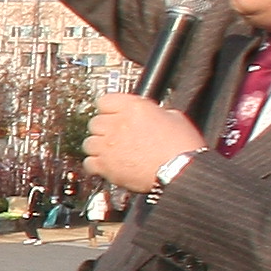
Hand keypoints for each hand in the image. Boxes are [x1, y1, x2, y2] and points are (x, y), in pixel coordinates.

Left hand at [84, 94, 203, 193]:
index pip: (105, 100)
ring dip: (97, 146)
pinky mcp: (106, 166)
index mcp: (133, 108)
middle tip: (114, 135)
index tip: (112, 113)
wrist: (180, 170)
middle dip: (104, 128)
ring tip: (109, 151)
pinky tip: (105, 166)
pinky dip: (95, 165)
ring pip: (88, 142)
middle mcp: (117, 124)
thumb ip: (153, 112)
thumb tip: (149, 114)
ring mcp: (109, 145)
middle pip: (95, 122)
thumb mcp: (173, 117)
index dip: (110, 108)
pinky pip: (89, 163)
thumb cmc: (182, 146)